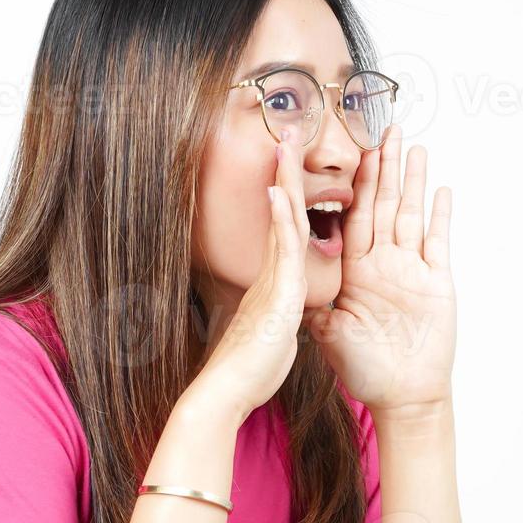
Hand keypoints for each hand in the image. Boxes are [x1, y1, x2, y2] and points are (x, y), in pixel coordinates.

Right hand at [190, 130, 309, 418]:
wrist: (227, 391)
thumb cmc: (251, 369)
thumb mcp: (274, 332)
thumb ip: (279, 313)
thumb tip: (284, 308)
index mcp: (275, 281)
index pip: (286, 228)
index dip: (290, 194)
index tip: (295, 163)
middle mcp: (270, 273)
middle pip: (281, 212)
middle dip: (286, 172)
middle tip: (290, 132)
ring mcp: (269, 281)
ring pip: (281, 223)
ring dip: (284, 182)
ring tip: (288, 145)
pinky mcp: (273, 296)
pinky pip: (280, 253)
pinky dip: (280, 222)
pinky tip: (280, 196)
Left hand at [307, 124, 455, 413]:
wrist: (401, 397)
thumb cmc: (365, 370)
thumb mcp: (326, 332)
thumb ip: (310, 302)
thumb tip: (282, 282)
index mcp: (354, 269)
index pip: (348, 216)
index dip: (346, 184)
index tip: (341, 152)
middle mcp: (383, 263)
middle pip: (382, 203)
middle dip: (383, 166)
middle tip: (384, 128)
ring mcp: (411, 270)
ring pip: (410, 212)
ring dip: (411, 179)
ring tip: (411, 144)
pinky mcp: (436, 283)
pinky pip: (438, 241)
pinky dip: (440, 215)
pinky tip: (440, 189)